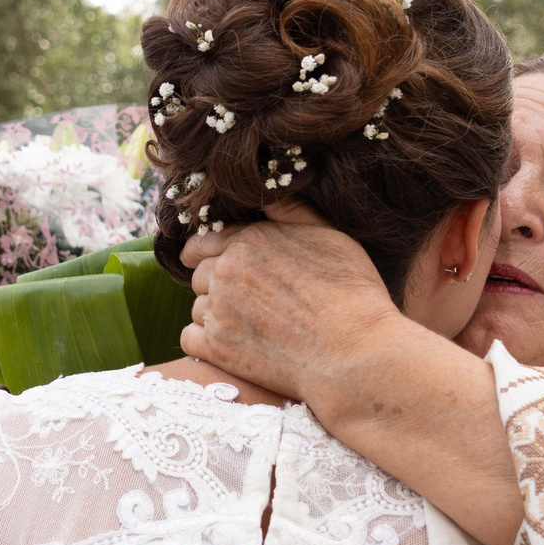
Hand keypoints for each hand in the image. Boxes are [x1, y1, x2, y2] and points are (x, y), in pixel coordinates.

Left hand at [180, 212, 399, 403]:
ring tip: (247, 325)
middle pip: (200, 276)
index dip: (203, 252)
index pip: (204, 242)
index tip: (199, 260)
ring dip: (213, 315)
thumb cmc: (350, 292)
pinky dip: (204, 342)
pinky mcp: (217, 348)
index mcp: (249, 240)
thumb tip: (267, 193)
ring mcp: (219, 311)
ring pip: (196, 308)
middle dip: (215, 285)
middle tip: (243, 301)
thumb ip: (291, 211)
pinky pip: (189, 339)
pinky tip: (229, 345)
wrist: (354, 351)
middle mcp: (227, 271)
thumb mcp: (328, 235)